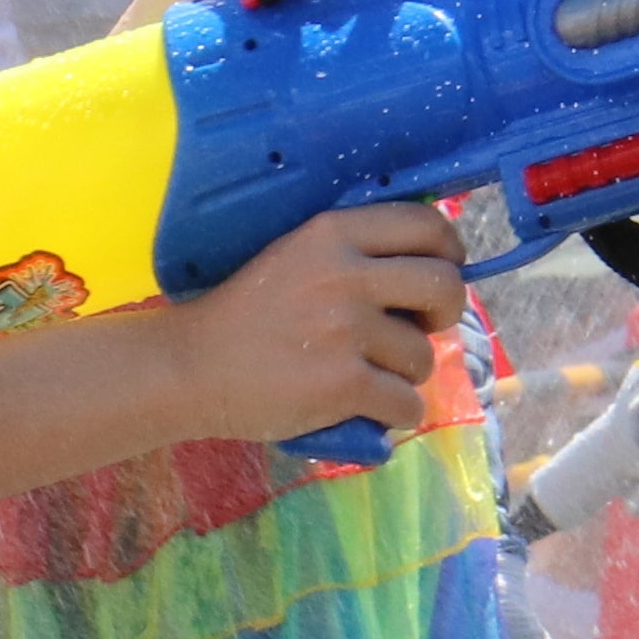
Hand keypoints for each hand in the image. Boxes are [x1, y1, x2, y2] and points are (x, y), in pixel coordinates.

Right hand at [163, 198, 458, 441]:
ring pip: (423, 356)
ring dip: (406, 373)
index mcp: (332, 234)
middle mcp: (345, 274)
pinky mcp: (345, 383)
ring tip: (368, 375)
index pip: (426, 225)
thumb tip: (430, 273)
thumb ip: (354, 256)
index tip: (441, 274)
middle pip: (445, 286)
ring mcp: (346, 330)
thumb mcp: (295, 259)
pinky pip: (408, 404)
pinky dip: (395, 414)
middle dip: (445, 313)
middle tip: (421, 329)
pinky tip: (366, 409)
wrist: (190, 367)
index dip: (449, 252)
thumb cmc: (245, 315)